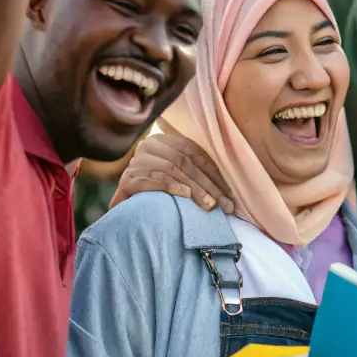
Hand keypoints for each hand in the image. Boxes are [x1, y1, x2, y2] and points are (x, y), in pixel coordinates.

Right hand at [109, 128, 234, 212]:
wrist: (128, 215)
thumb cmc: (159, 196)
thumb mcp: (179, 177)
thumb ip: (197, 172)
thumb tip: (229, 186)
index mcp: (163, 140)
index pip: (193, 152)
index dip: (214, 172)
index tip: (231, 192)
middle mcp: (147, 146)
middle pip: (184, 162)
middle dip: (208, 185)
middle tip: (225, 205)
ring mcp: (135, 163)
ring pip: (171, 170)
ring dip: (194, 189)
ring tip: (209, 206)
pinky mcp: (126, 181)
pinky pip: (151, 180)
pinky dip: (170, 186)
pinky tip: (185, 196)